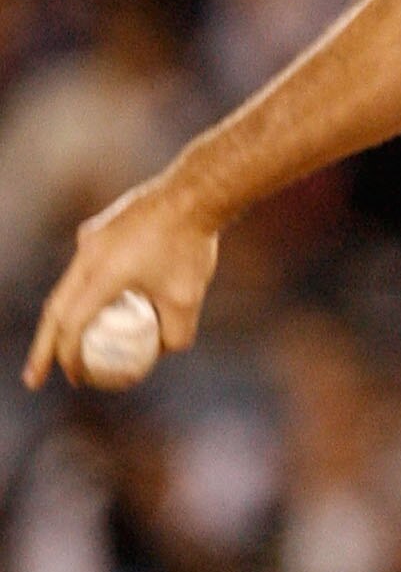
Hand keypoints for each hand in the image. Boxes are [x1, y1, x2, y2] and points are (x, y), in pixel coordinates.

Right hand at [24, 174, 220, 390]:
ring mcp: (90, 238)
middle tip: (35, 379)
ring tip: (71, 347)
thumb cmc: (192, 246)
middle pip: (56, 308)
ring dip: (67, 319)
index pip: (72, 322)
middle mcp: (87, 253)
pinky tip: (106, 307)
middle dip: (44, 347)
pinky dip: (88, 293)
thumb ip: (173, 334)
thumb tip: (158, 353)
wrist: (194, 192)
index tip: (74, 378)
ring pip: (69, 286)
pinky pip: (88, 268)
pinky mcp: (99, 229)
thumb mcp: (188, 299)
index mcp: (103, 272)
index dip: (67, 355)